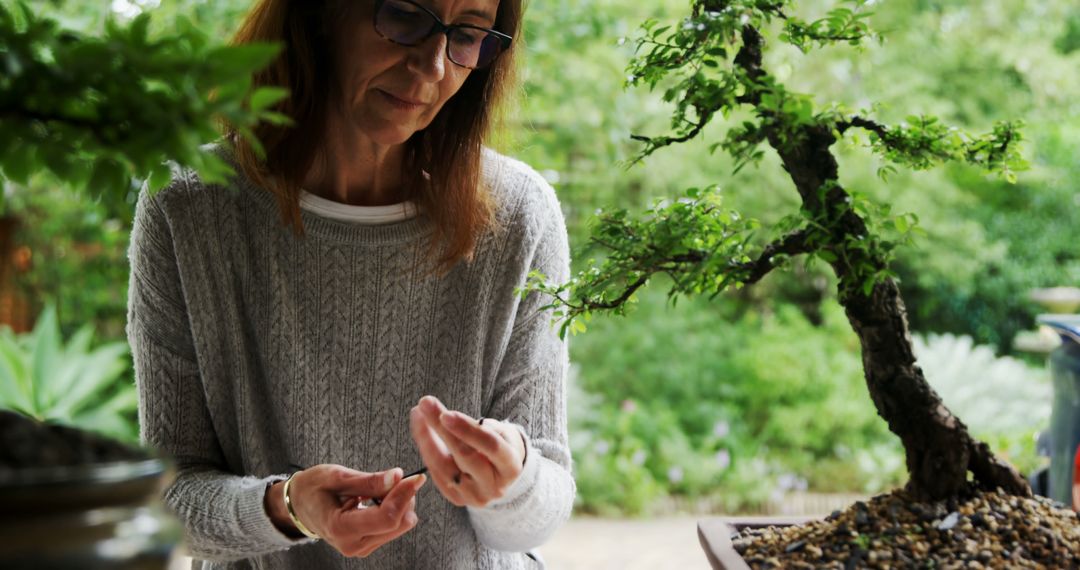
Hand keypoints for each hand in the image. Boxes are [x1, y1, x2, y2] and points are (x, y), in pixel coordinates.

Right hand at [265, 464, 425, 557]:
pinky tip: (376, 499)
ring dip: (399, 503)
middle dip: (402, 497)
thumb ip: (368, 481)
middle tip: (390, 478)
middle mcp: (353, 545)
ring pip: (401, 525)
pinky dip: (393, 509)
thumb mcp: (337, 477)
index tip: (415, 477)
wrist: (300, 505)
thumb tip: (397, 476)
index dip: (404, 496)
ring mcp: (361, 548)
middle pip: (398, 523)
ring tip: (377, 489)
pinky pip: (394, 527)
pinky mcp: (368, 545)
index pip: (386, 518)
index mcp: (340, 528)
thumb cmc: (314, 487)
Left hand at [409, 395, 526, 507]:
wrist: (502, 473)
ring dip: (426, 438)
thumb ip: (480, 427)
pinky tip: (421, 430)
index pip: (490, 446)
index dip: (467, 429)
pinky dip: (426, 450)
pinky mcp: (458, 499)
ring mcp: (475, 496)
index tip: (446, 414)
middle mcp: (494, 487)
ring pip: (444, 467)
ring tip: (418, 413)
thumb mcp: (501, 431)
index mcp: (511, 467)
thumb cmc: (501, 443)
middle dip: (441, 429)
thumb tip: (447, 418)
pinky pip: (436, 473)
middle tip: (425, 404)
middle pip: (465, 456)